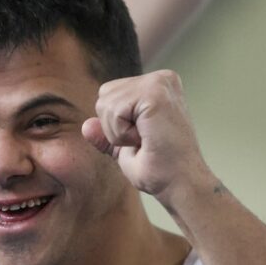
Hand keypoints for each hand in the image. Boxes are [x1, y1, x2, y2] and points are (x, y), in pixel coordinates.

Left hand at [81, 70, 210, 202]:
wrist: (179, 185)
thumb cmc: (158, 170)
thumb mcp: (123, 149)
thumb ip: (105, 134)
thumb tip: (86, 125)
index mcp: (157, 86)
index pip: (109, 95)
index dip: (115, 125)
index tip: (143, 139)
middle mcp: (161, 78)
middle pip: (104, 95)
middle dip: (113, 127)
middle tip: (144, 141)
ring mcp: (159, 83)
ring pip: (105, 103)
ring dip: (118, 132)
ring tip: (146, 140)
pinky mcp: (156, 93)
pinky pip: (114, 111)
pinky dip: (122, 134)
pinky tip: (146, 139)